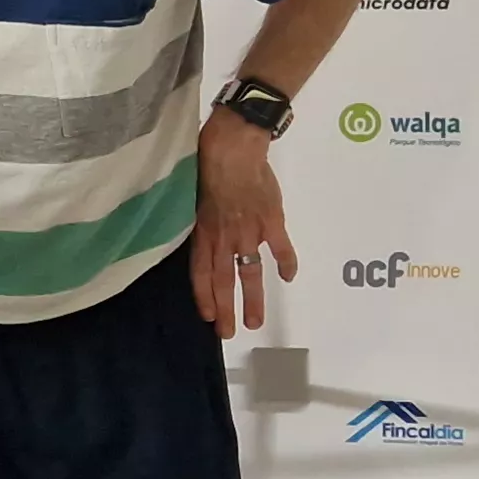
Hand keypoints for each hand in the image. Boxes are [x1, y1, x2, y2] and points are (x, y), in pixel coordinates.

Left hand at [191, 112, 298, 331]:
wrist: (234, 144)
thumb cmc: (206, 161)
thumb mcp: (190, 193)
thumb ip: (198, 217)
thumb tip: (198, 229)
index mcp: (203, 231)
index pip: (200, 273)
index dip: (204, 297)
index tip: (209, 317)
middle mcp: (225, 237)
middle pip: (223, 281)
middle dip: (225, 309)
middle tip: (228, 333)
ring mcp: (249, 231)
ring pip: (250, 273)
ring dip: (252, 299)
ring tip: (255, 322)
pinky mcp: (272, 221)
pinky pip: (281, 248)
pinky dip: (286, 262)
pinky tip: (288, 277)